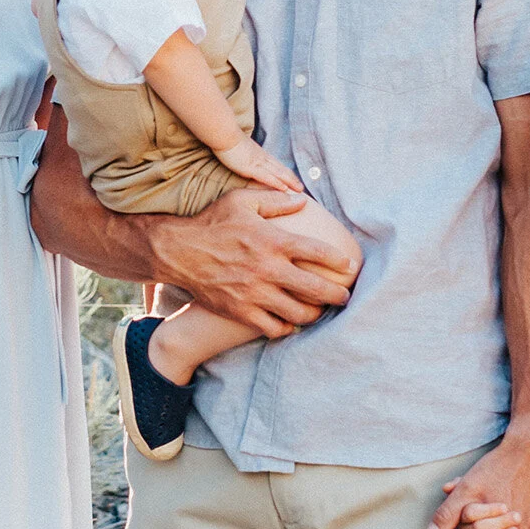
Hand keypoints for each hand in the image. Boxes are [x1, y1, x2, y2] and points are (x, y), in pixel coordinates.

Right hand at [150, 189, 358, 340]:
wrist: (178, 252)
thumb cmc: (212, 222)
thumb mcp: (242, 200)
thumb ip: (276, 200)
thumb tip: (302, 200)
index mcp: (274, 241)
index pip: (320, 253)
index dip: (341, 262)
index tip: (350, 266)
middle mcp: (268, 269)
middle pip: (318, 289)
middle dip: (338, 295)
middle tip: (345, 296)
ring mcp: (256, 294)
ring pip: (300, 314)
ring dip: (315, 314)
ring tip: (319, 310)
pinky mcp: (242, 312)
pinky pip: (275, 328)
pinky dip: (287, 327)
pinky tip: (291, 321)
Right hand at [220, 135, 306, 199]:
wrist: (223, 134)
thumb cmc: (227, 139)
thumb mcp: (240, 147)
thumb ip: (246, 153)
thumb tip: (246, 156)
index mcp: (259, 154)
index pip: (276, 164)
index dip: (285, 172)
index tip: (293, 179)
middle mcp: (261, 158)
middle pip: (280, 169)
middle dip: (292, 179)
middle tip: (301, 187)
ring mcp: (257, 162)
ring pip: (277, 173)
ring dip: (289, 182)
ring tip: (298, 190)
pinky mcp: (250, 167)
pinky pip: (266, 176)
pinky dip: (276, 183)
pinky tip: (284, 188)